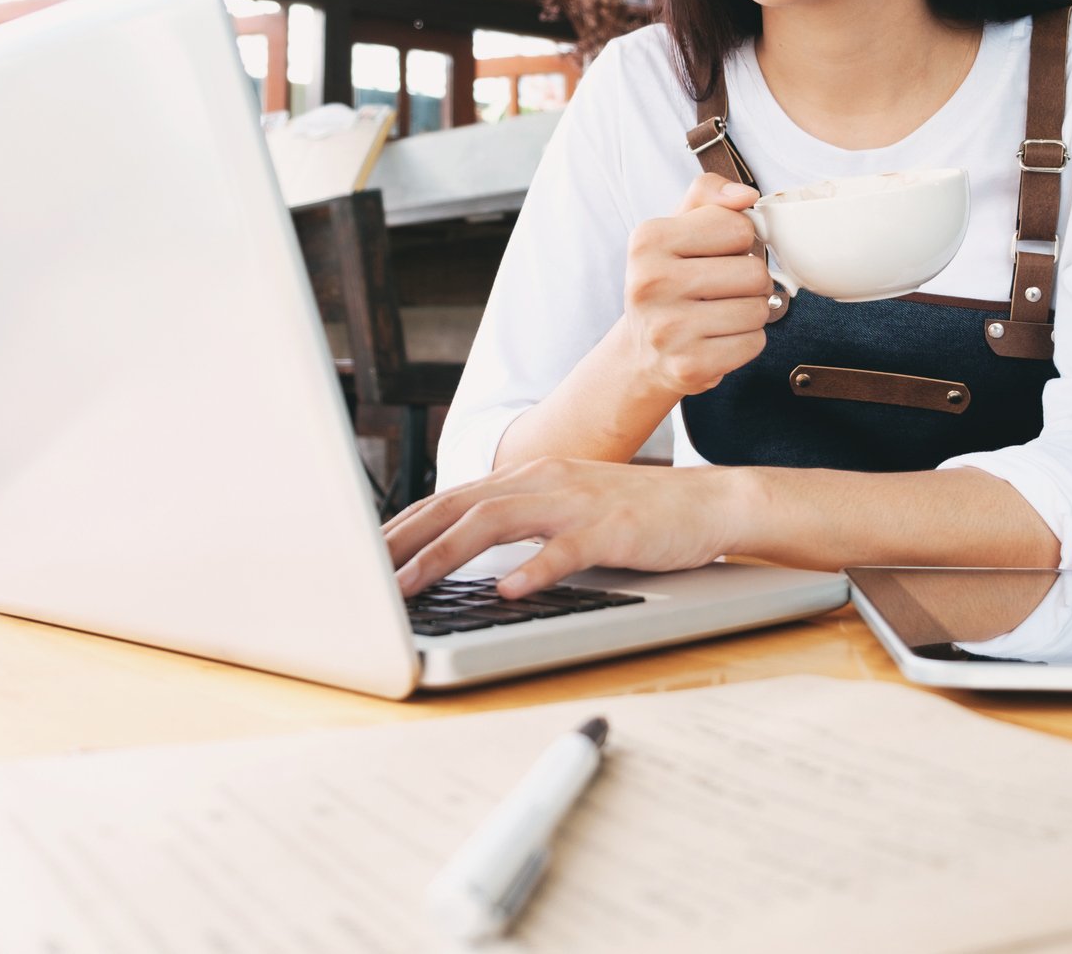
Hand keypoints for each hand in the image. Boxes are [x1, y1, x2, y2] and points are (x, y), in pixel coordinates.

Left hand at [383, 459, 753, 597]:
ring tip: (409, 587)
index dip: (400, 527)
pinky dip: (531, 569)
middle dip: (403, 542)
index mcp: (526, 478)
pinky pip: (564, 550)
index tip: (361, 557)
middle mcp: (542, 482)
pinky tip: (505, 593)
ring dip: (445, 556)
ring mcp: (576, 503)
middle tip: (362, 576)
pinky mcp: (612, 530)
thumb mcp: (564, 511)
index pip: (448, 500)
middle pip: (457, 507)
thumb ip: (516, 525)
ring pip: (495, 523)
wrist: (709, 503)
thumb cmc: (633, 516)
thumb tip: (458, 554)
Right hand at [621, 173, 773, 398]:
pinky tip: (718, 338)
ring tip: (719, 313)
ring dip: (750, 311)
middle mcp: (650, 283)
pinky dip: (745, 341)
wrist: (642, 353)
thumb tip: (746, 195)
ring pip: (758, 309)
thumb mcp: (675, 230)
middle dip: (748, 280)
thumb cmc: (668, 283)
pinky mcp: (689, 366)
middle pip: (753, 271)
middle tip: (721, 289)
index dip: (739, 240)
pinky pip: (754, 343)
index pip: (737, 227)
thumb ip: (708, 195)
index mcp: (647, 240)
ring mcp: (667, 329)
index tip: (716, 254)